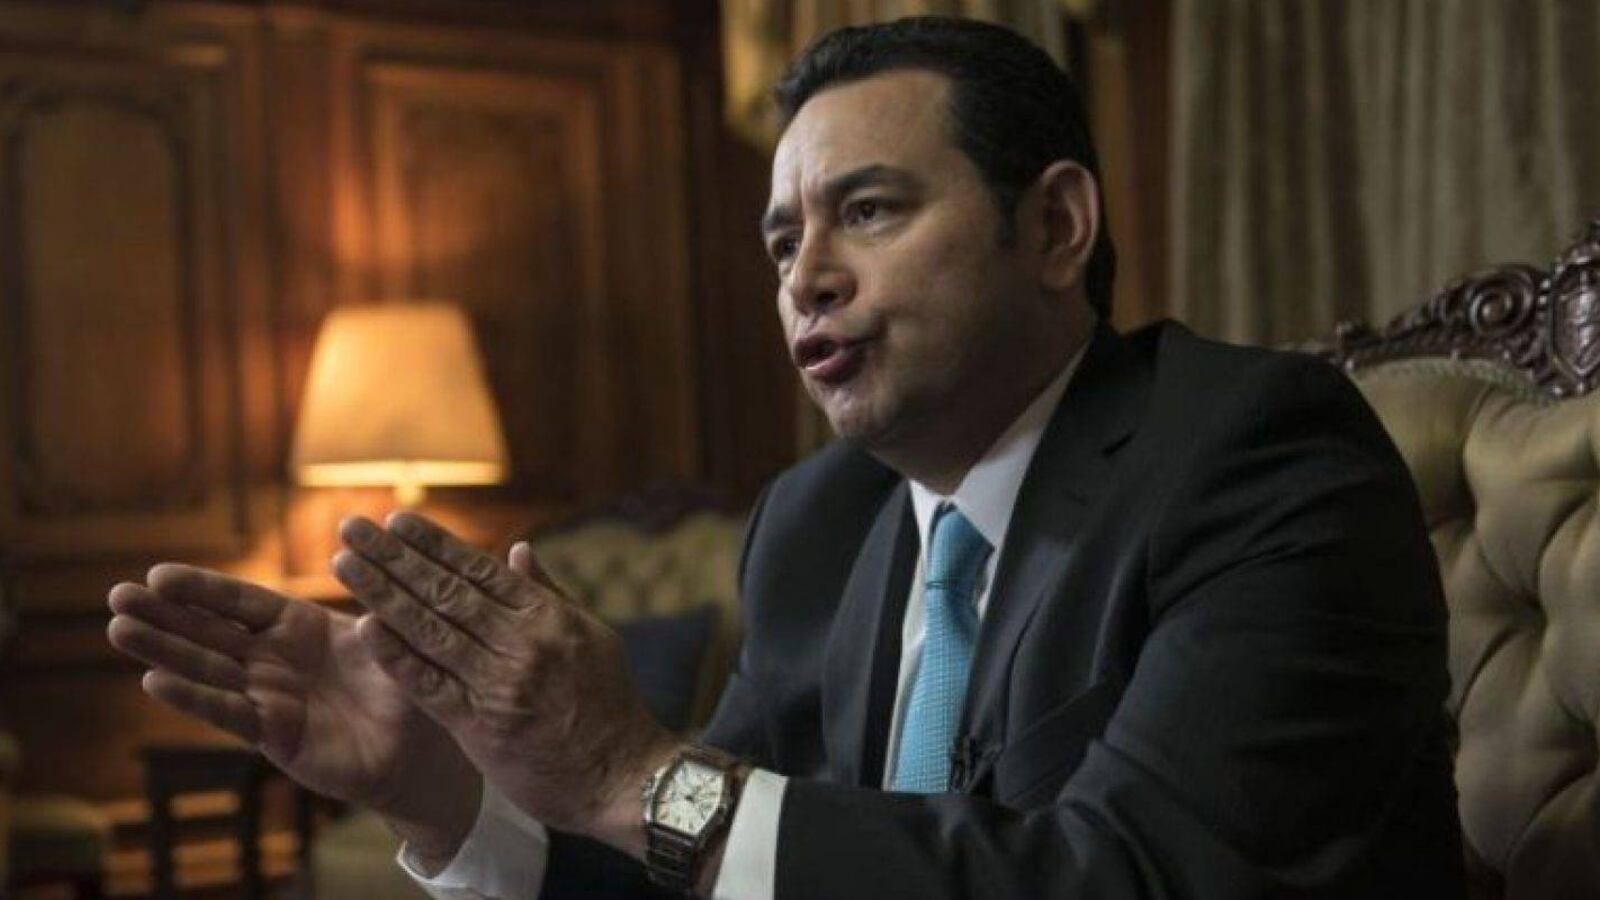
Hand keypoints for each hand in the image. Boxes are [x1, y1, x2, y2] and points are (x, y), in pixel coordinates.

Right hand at [106, 566, 480, 863]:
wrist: (420, 749)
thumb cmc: (408, 685)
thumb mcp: (397, 638)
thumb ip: (381, 612)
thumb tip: (372, 578)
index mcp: (300, 626)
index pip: (243, 602)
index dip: (203, 589)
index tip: (158, 573)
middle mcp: (275, 659)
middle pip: (211, 632)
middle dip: (164, 614)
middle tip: (115, 595)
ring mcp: (269, 696)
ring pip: (208, 669)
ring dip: (163, 651)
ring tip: (117, 629)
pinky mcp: (275, 734)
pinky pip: (230, 713)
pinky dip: (194, 697)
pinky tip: (152, 680)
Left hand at [332, 512, 678, 852]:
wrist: (623, 776)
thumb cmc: (610, 704)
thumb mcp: (591, 636)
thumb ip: (549, 593)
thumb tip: (518, 549)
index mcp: (547, 616)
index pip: (479, 570)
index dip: (434, 543)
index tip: (396, 521)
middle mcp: (521, 642)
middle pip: (445, 591)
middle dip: (394, 556)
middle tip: (352, 528)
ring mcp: (499, 683)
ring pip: (429, 629)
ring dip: (382, 594)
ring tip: (344, 565)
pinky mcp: (480, 726)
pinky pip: (429, 684)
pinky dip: (396, 656)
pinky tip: (365, 629)